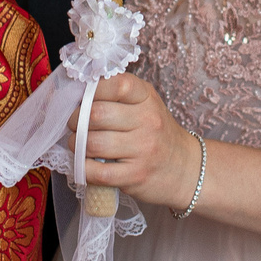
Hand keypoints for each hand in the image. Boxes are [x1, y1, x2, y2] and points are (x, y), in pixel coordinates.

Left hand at [71, 72, 201, 210]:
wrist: (185, 168)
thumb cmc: (157, 133)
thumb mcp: (146, 105)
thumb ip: (118, 96)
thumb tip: (79, 94)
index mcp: (147, 98)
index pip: (116, 84)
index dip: (92, 91)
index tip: (83, 99)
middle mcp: (148, 121)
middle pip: (97, 114)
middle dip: (76, 120)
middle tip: (75, 125)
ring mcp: (143, 150)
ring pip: (93, 143)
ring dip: (76, 144)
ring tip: (78, 144)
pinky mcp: (136, 175)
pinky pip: (98, 172)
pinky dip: (83, 168)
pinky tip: (84, 164)